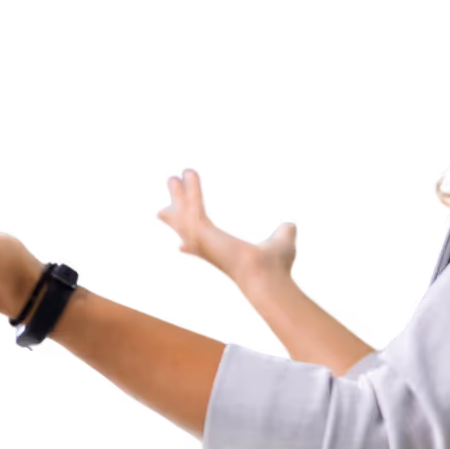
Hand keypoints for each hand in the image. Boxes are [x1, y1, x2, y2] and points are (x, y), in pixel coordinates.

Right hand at [154, 166, 298, 284]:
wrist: (269, 276)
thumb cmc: (277, 267)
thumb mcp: (282, 242)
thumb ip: (284, 232)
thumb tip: (290, 223)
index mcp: (222, 254)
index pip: (202, 247)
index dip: (189, 242)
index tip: (178, 246)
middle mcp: (208, 250)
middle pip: (183, 234)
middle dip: (173, 220)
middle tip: (159, 211)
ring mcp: (202, 242)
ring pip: (183, 217)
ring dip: (178, 195)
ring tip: (171, 177)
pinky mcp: (203, 232)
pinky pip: (194, 207)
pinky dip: (192, 189)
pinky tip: (191, 172)